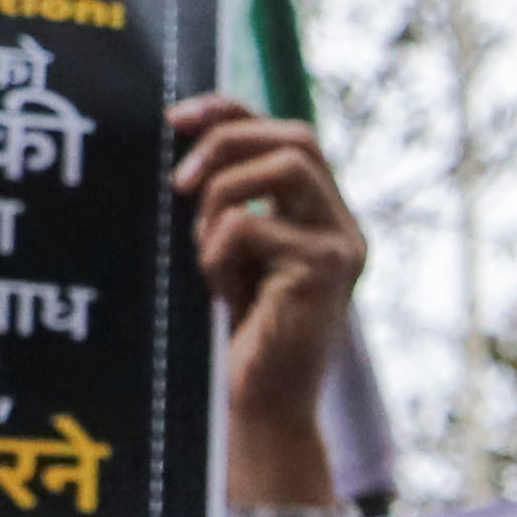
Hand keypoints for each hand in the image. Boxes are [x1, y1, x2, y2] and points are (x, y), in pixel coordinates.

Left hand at [171, 92, 366, 515]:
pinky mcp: (328, 270)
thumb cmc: (237, 336)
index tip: (173, 119)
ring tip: (200, 244)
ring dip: (222, 195)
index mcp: (319, 215)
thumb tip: (180, 139)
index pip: (284, 132)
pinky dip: (217, 253)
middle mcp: (342, 224)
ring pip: (285, 167)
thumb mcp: (227, 255)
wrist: (261, 405)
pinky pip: (253, 227)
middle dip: (228, 141)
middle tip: (178, 183)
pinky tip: (220, 291)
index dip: (230, 111)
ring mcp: (342, 245)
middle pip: (297, 136)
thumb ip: (225, 205)